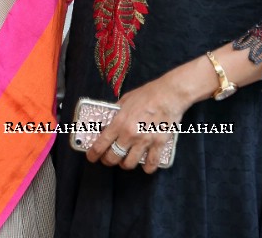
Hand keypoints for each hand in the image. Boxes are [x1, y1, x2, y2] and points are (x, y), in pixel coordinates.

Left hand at [87, 58, 212, 173]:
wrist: (169, 94)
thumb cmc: (147, 94)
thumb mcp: (125, 100)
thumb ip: (116, 113)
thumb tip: (108, 121)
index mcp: (119, 122)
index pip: (101, 144)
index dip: (93, 154)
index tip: (91, 157)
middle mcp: (130, 134)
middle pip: (113, 157)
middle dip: (108, 160)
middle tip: (109, 159)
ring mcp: (144, 141)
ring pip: (129, 164)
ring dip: (125, 164)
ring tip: (126, 160)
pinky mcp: (159, 144)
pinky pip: (151, 164)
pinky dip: (147, 168)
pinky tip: (145, 165)